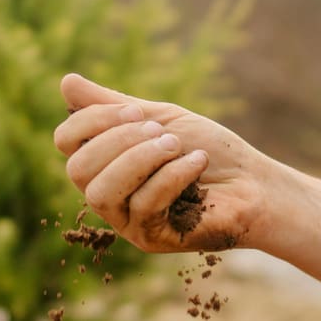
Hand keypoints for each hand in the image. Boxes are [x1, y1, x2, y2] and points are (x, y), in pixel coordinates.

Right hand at [53, 72, 276, 253]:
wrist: (255, 183)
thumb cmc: (210, 150)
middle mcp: (108, 194)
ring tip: (176, 146)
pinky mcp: (151, 239)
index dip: (93, 120)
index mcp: (104, 162)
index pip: (66, 141)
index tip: (138, 112)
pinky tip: (196, 163)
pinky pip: (143, 205)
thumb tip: (65, 81)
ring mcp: (126, 221)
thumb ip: (114, 105)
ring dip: (141, 159)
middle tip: (161, 131)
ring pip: (101, 193)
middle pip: (77, 169)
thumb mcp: (160, 118)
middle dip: (119, 141)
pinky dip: (172, 176)